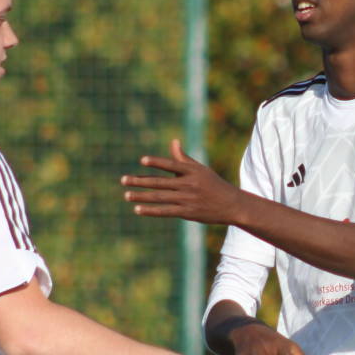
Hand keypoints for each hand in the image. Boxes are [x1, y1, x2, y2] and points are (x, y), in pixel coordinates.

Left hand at [121, 140, 241, 223]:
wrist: (232, 204)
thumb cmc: (213, 184)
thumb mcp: (200, 169)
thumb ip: (183, 158)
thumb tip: (173, 141)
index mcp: (192, 171)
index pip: (171, 165)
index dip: (157, 162)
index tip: (142, 160)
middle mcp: (189, 184)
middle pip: (160, 182)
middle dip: (140, 181)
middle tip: (123, 180)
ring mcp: (188, 199)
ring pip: (160, 197)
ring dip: (141, 196)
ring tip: (126, 195)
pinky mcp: (187, 213)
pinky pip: (165, 211)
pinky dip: (151, 210)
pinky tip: (137, 209)